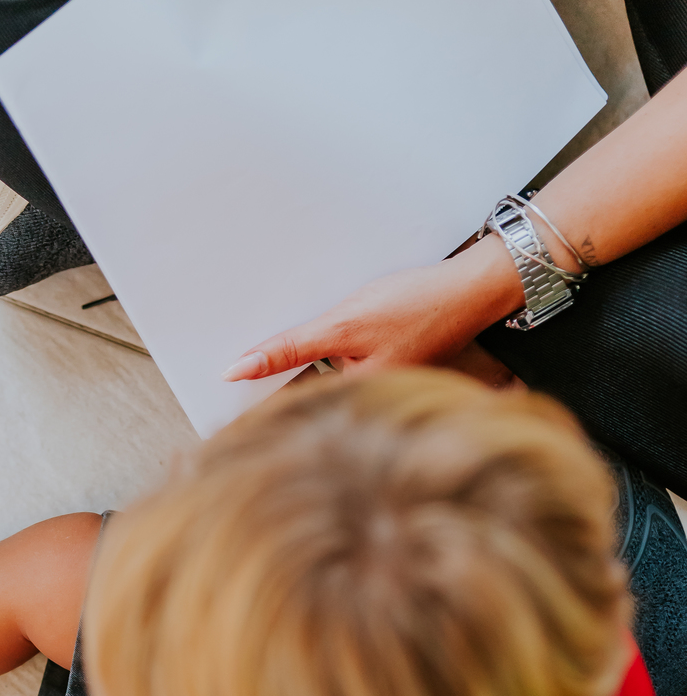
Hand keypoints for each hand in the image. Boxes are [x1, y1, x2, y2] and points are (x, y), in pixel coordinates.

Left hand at [223, 239, 523, 386]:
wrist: (475, 286)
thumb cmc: (419, 304)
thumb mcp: (344, 323)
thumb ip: (290, 347)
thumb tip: (239, 370)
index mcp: (354, 400)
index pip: (291, 408)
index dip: (256, 406)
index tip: (219, 409)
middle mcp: (365, 399)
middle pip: (305, 393)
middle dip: (278, 383)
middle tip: (238, 381)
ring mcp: (377, 384)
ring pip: (323, 376)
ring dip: (304, 363)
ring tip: (282, 357)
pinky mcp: (385, 364)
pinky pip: (341, 362)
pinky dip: (328, 350)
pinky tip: (329, 336)